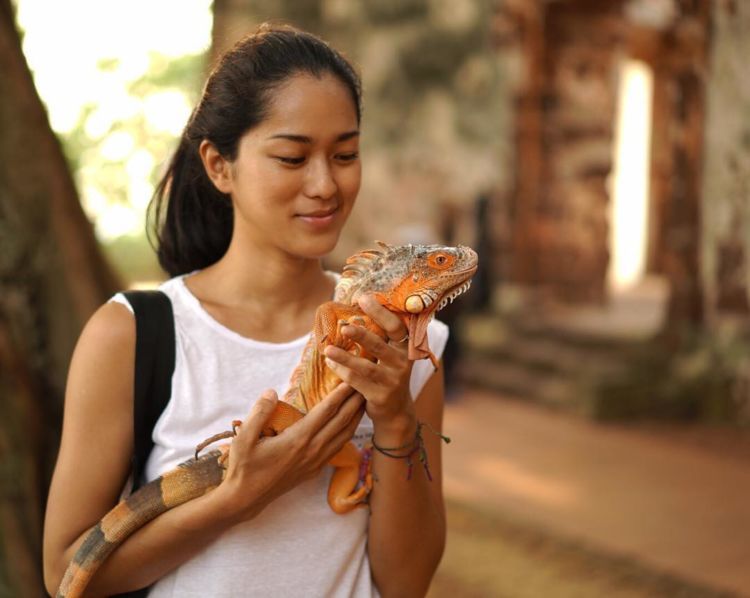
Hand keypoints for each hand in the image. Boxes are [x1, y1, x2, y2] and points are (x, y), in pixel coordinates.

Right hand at [214, 383, 363, 521]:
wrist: (246, 499)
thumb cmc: (244, 467)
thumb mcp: (244, 438)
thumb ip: (259, 412)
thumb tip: (271, 391)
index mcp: (299, 439)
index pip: (327, 411)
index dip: (341, 394)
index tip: (351, 378)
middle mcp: (313, 449)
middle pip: (342, 421)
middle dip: (355, 401)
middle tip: (366, 383)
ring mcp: (316, 461)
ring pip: (344, 435)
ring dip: (356, 416)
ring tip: (363, 400)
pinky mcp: (315, 469)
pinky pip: (338, 446)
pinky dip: (348, 432)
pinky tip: (349, 424)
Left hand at [323, 294, 415, 437]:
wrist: (396, 411)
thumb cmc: (387, 375)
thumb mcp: (391, 356)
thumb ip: (380, 338)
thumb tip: (352, 312)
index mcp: (406, 348)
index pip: (396, 326)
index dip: (380, 312)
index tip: (363, 298)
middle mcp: (402, 363)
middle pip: (380, 345)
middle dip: (361, 334)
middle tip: (344, 326)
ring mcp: (392, 381)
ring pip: (365, 366)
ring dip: (344, 357)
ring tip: (327, 349)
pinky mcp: (380, 396)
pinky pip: (356, 381)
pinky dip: (341, 371)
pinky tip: (330, 363)